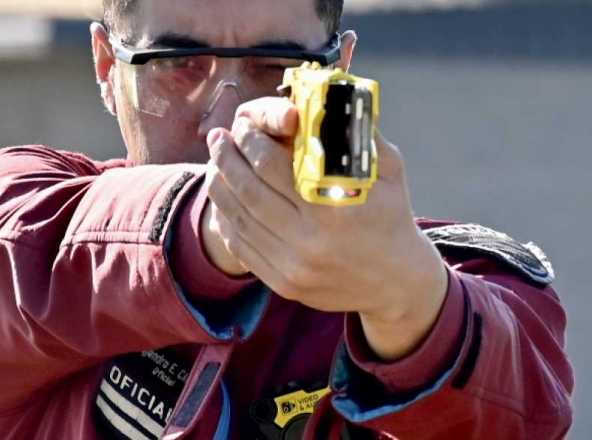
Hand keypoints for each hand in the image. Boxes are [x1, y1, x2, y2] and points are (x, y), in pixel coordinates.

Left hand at [200, 97, 448, 359]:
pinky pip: (241, 245)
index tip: (241, 125)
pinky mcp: (282, 283)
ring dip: (220, 185)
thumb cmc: (390, 215)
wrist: (396, 282)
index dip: (250, 141)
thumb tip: (331, 92)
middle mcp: (309, 240)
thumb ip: (357, 132)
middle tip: (217, 137)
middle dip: (226, 158)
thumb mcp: (387, 169)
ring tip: (214, 162)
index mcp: (334, 208)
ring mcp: (292, 266)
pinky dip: (227, 217)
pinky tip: (223, 197)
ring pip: (238, 218)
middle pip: (248, 190)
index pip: (272, 166)